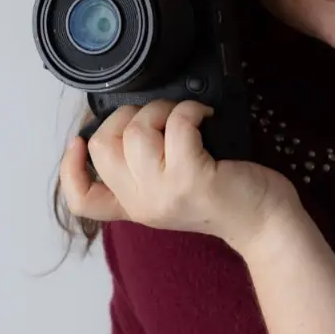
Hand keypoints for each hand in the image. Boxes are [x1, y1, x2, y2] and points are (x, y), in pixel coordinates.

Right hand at [57, 98, 300, 251]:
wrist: (266, 223)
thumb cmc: (228, 197)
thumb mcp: (176, 191)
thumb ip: (148, 169)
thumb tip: (134, 118)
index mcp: (135, 207)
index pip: (82, 200)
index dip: (69, 168)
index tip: (79, 142)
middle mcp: (144, 204)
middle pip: (102, 148)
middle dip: (126, 115)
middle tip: (159, 116)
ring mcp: (165, 192)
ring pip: (135, 133)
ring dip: (160, 110)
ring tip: (184, 115)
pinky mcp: (192, 177)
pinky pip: (176, 125)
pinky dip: (189, 110)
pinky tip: (206, 116)